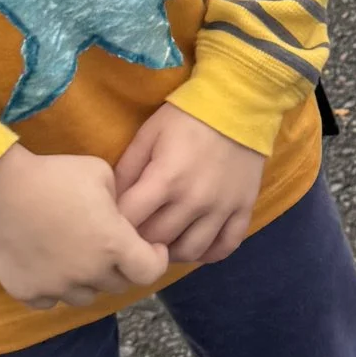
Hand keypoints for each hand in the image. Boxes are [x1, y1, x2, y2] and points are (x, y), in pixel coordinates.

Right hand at [0, 143, 168, 309]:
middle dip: (122, 267)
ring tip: (78, 256)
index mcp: (113, 244)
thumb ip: (120, 199)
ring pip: (86, 296)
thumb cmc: (52, 174)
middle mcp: (89, 273)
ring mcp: (57, 287)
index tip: (152, 249)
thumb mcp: (100, 172)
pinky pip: (51, 300)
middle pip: (119, 284)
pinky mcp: (28, 293)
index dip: (156, 260)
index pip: (151, 271)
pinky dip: (55, 287)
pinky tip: (48, 264)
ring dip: (89, 280)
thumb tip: (123, 214)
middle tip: (111, 247)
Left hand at [112, 99, 266, 271]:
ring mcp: (222, 207)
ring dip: (171, 252)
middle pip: (157, 240)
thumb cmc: (187, 116)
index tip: (111, 221)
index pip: (130, 220)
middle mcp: (194, 200)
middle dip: (140, 240)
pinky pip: (226, 246)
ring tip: (163, 243)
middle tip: (134, 234)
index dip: (115, 223)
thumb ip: (127, 169)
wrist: (239, 102)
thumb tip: (111, 201)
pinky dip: (208, 254)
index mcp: (166, 179)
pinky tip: (195, 246)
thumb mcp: (148, 133)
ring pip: (191, 251)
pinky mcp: (244, 208)